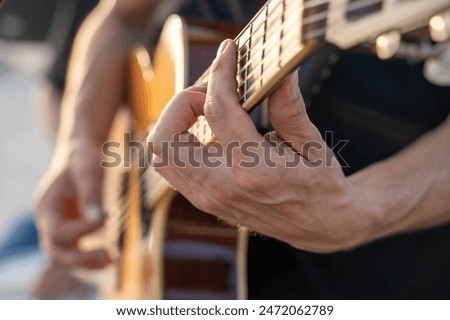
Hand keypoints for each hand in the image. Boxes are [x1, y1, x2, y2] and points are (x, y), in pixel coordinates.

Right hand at [35, 140, 111, 268]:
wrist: (81, 156)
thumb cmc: (82, 159)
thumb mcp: (87, 169)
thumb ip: (90, 193)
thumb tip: (97, 218)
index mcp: (46, 206)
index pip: (57, 232)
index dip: (82, 230)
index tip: (108, 216)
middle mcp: (49, 222)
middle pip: (55, 253)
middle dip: (81, 259)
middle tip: (109, 256)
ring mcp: (59, 229)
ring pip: (65, 259)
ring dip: (88, 264)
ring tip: (114, 261)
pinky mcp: (72, 233)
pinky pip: (77, 254)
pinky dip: (92, 260)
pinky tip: (112, 258)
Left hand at [147, 40, 381, 252]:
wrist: (319, 227)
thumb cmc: (321, 186)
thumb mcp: (313, 144)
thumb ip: (290, 108)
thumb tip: (280, 73)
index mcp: (255, 170)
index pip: (218, 110)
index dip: (220, 73)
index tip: (228, 53)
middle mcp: (222, 187)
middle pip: (165, 138)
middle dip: (180, 102)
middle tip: (210, 92)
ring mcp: (209, 198)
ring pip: (161, 155)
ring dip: (173, 123)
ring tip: (204, 109)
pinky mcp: (205, 202)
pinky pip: (172, 167)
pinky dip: (178, 141)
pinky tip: (204, 130)